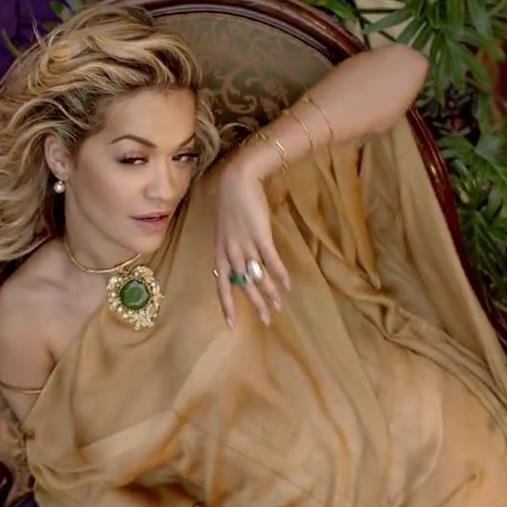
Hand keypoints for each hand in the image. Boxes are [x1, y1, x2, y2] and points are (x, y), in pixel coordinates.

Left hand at [213, 161, 288, 327]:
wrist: (237, 181)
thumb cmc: (231, 205)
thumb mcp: (226, 232)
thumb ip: (231, 251)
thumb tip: (240, 269)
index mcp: (220, 253)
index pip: (222, 285)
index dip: (227, 305)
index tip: (231, 324)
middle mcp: (230, 252)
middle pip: (242, 285)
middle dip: (254, 304)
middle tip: (266, 321)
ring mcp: (244, 244)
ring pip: (257, 275)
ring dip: (269, 292)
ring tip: (279, 306)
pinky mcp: (259, 235)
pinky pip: (270, 260)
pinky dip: (279, 273)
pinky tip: (287, 285)